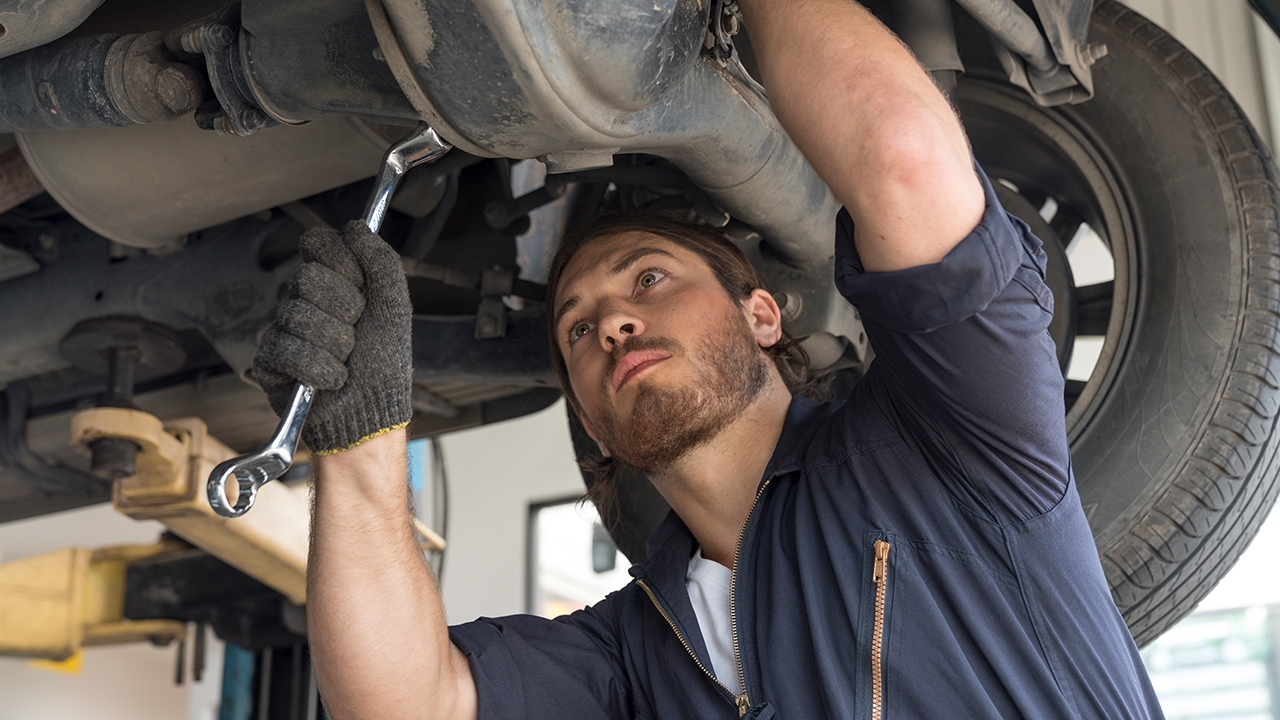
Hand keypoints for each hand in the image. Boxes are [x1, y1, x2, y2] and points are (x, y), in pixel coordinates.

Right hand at [253, 220, 412, 454]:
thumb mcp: (394, 308)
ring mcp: (283, 331)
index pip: (317, 243)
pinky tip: (331, 380)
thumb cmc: (383, 365)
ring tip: (346, 360)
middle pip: (306, 278)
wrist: (372, 414)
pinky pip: (288, 350)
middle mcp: (304, 302)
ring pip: (297, 315)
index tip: (361, 287)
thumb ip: (382, 263)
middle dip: (344, 310)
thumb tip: (357, 226)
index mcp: (333, 284)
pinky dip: (321, 370)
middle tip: (357, 333)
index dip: (341, 262)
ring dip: (336, 344)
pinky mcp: (269, 362)